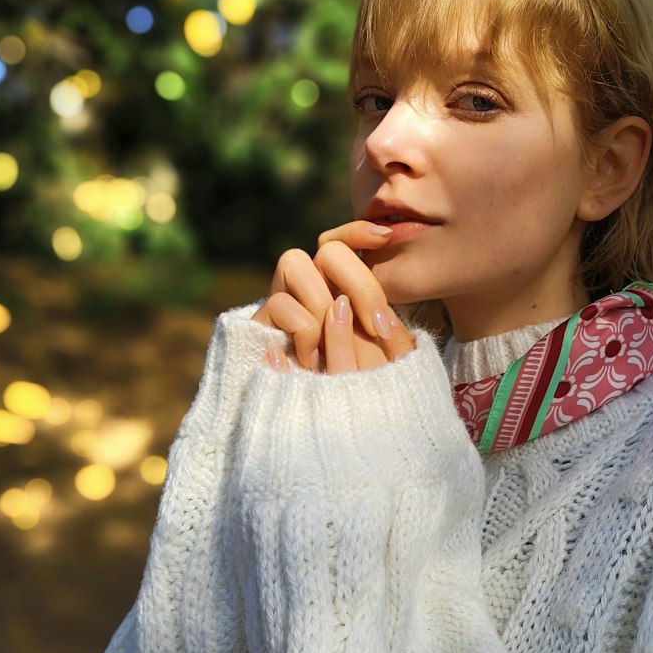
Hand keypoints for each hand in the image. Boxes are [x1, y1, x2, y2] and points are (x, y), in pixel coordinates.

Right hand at [252, 220, 415, 373]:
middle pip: (329, 250)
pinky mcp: (258, 321)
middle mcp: (307, 284)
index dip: (359, 230)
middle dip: (360, 284)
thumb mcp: (379, 355)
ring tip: (340, 348)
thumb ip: (384, 324)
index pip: (344, 239)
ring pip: (296, 263)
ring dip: (325, 306)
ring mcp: (280, 299)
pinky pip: (282, 304)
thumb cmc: (353, 388)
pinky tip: (314, 360)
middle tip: (377, 328)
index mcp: (336, 285)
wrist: (309, 423)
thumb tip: (393, 295)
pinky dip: (304, 331)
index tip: (387, 237)